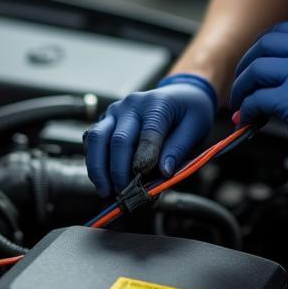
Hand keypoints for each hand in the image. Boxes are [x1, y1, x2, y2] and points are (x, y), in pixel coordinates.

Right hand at [85, 74, 216, 195]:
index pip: (149, 133)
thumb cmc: (190, 113)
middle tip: (123, 194)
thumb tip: (164, 173)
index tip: (144, 181)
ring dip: (98, 168)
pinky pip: (92, 140)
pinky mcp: (105, 120)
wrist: (179, 94)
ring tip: (105, 191)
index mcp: (157, 104)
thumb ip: (179, 149)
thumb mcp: (196, 128)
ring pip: (96, 138)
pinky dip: (94, 161)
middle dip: (119, 171)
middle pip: (118, 139)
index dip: (145, 158)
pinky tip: (101, 179)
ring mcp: (114, 111)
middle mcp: (130, 105)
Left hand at [229, 22, 287, 199]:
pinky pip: (257, 99)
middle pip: (264, 46)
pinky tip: (250, 119)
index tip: (252, 66)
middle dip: (245, 67)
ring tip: (242, 105)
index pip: (281, 32)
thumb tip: (260, 67)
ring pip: (256, 71)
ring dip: (242, 89)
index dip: (260, 49)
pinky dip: (248, 110)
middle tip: (241, 87)